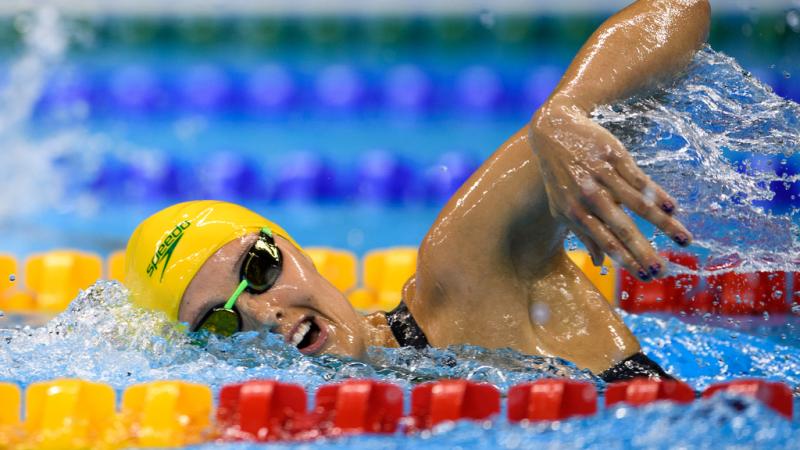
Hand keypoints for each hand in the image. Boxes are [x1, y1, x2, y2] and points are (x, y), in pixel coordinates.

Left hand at [529, 97, 691, 279]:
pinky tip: (674, 209)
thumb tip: (599, 265)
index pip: (605, 242)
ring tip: (685, 240)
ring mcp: (603, 176)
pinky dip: (658, 195)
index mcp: (576, 213)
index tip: (646, 276)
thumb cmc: (560, 176)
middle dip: (644, 251)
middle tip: (663, 269)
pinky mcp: (615, 156)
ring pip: (638, 205)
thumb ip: (581, 235)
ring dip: (664, 225)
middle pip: (622, 229)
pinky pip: (640, 179)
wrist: (555, 130)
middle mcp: (590, 196)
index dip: (626, 260)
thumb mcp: (561, 207)